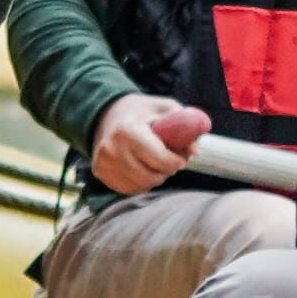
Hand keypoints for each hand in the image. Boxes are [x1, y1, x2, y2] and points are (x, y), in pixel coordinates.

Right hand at [91, 93, 210, 197]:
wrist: (106, 114)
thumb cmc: (142, 112)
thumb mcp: (165, 109)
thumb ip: (184, 125)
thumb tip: (196, 151)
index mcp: (128, 130)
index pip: (160, 159)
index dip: (177, 161)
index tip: (181, 156)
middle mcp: (111, 148)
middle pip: (151, 176)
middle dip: (167, 171)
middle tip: (170, 160)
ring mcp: (103, 162)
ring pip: (142, 185)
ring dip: (156, 178)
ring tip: (156, 162)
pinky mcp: (100, 172)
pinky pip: (130, 188)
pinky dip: (142, 182)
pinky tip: (142, 167)